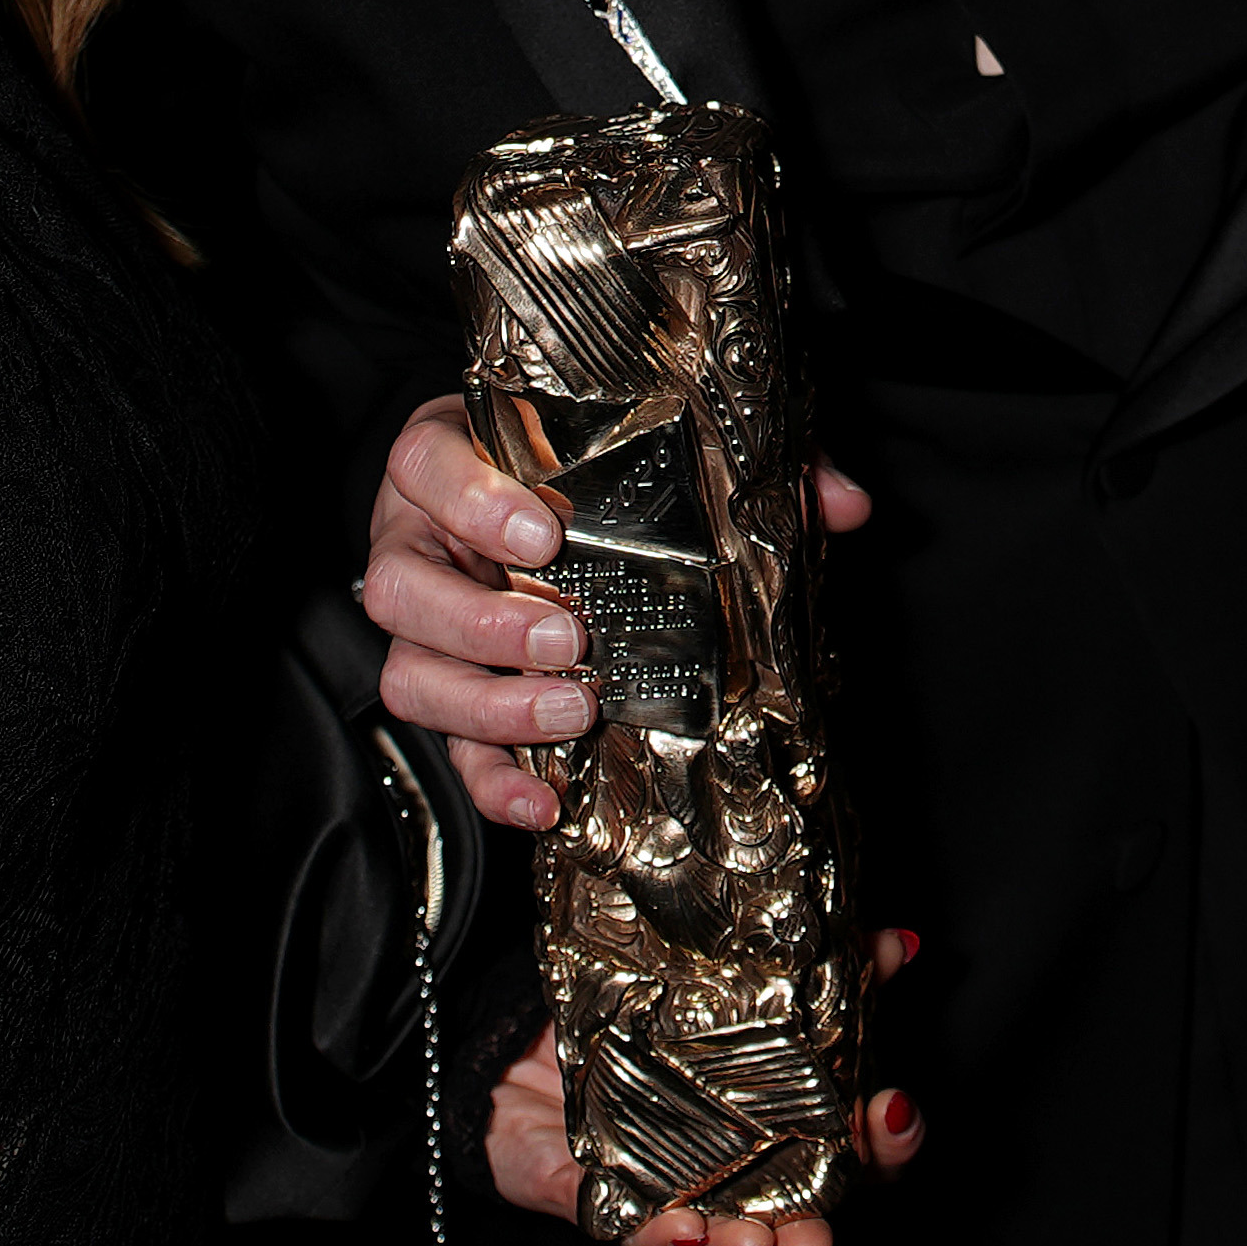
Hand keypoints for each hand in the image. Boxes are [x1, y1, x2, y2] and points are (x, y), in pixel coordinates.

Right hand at [361, 393, 877, 832]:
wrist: (534, 511)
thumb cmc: (585, 467)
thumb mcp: (657, 446)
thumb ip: (739, 465)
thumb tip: (844, 504)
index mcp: (451, 460)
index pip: (425, 462)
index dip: (472, 500)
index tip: (544, 530)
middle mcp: (415, 542)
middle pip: (403, 589)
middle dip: (485, 625)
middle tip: (573, 642)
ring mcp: (422, 626)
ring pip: (411, 673)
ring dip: (489, 705)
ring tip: (574, 713)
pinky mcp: (443, 694)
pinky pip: (446, 749)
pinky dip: (492, 781)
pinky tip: (545, 800)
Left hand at [479, 926, 930, 1245]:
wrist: (534, 1043)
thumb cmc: (652, 1025)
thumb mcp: (737, 986)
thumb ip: (824, 967)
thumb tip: (895, 941)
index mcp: (786, 1125)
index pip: (859, 1149)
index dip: (890, 1139)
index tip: (897, 1111)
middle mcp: (739, 1173)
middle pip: (796, 1218)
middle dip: (812, 1235)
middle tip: (819, 1245)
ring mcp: (677, 1191)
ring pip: (721, 1240)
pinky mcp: (606, 1200)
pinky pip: (634, 1231)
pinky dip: (659, 1237)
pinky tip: (680, 1228)